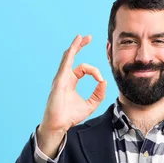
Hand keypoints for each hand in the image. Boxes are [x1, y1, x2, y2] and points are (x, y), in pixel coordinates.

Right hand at [38, 35, 106, 153]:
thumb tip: (104, 81)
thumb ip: (98, 94)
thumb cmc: (70, 116)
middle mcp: (64, 77)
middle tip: (88, 37)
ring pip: (67, 57)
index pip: (83, 69)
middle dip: (80, 46)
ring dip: (75, 46)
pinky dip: (70, 55)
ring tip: (81, 37)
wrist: (59, 125)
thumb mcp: (90, 104)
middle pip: (72, 57)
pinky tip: (74, 46)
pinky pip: (65, 65)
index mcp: (70, 81)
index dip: (95, 72)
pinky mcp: (59, 81)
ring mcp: (60, 78)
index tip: (100, 80)